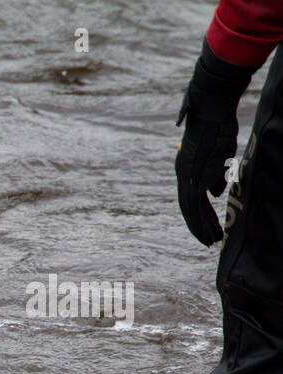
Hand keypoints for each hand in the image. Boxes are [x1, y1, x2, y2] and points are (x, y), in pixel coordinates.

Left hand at [176, 43, 253, 245]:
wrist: (211, 105)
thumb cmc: (217, 124)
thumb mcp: (217, 153)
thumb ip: (214, 175)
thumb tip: (214, 194)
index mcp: (185, 168)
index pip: (189, 198)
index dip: (197, 215)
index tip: (205, 228)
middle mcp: (182, 173)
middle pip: (187, 207)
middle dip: (198, 226)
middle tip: (208, 242)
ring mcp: (187, 173)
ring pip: (190, 209)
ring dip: (201, 226)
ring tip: (211, 241)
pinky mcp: (194, 173)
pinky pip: (195, 203)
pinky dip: (202, 218)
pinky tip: (210, 228)